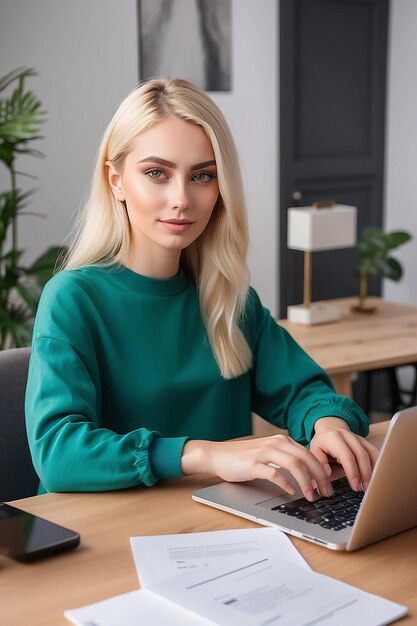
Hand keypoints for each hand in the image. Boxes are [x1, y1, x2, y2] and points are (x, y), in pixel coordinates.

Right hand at [181, 435, 333, 501]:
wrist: (218, 455)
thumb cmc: (243, 458)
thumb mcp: (268, 454)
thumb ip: (285, 459)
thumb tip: (307, 474)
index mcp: (281, 441)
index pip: (308, 454)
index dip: (321, 469)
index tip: (329, 483)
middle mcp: (275, 443)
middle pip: (306, 458)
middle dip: (319, 477)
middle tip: (326, 493)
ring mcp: (264, 453)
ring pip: (294, 464)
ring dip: (306, 482)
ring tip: (312, 496)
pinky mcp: (253, 464)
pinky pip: (274, 473)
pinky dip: (285, 483)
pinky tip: (290, 492)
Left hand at [310, 417, 379, 491]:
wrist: (330, 427)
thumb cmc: (322, 442)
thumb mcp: (314, 450)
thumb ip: (320, 462)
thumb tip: (327, 473)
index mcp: (335, 438)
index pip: (347, 456)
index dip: (352, 472)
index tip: (355, 486)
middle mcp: (349, 436)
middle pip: (362, 455)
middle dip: (365, 474)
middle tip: (364, 489)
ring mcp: (359, 438)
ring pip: (372, 454)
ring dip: (373, 471)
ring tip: (370, 486)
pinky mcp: (366, 442)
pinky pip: (376, 453)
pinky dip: (378, 465)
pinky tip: (377, 477)